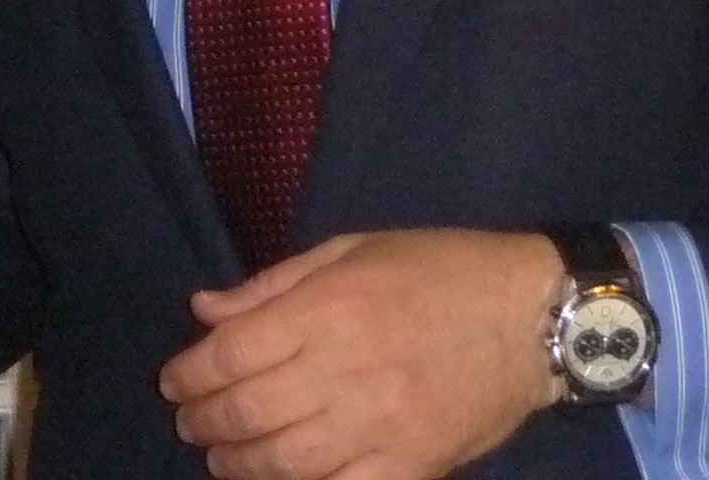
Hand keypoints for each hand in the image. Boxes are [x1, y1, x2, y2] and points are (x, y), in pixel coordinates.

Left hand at [160, 228, 564, 479]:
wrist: (533, 317)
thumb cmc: (438, 269)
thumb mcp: (351, 250)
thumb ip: (273, 285)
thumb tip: (205, 311)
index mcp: (330, 306)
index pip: (233, 352)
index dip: (190, 373)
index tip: (174, 381)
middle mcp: (348, 367)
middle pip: (250, 411)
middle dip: (205, 423)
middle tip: (190, 423)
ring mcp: (383, 424)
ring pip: (286, 462)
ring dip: (240, 464)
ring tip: (223, 458)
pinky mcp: (414, 465)